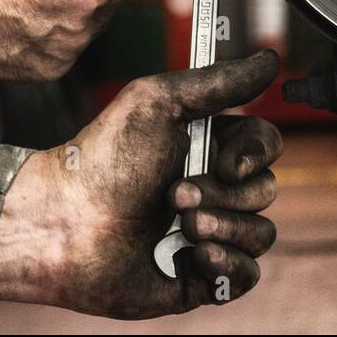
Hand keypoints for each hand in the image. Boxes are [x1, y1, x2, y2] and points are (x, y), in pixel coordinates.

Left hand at [0, 51, 281, 318]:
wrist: (65, 223)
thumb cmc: (103, 159)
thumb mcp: (159, 101)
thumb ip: (219, 80)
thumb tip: (271, 58)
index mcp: (208, 148)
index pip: (266, 147)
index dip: (256, 155)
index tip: (227, 163)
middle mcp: (213, 191)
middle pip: (265, 190)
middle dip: (224, 195)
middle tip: (174, 195)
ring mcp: (208, 235)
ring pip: (260, 234)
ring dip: (223, 227)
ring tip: (178, 225)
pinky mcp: (200, 278)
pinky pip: (246, 275)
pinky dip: (227, 264)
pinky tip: (193, 254)